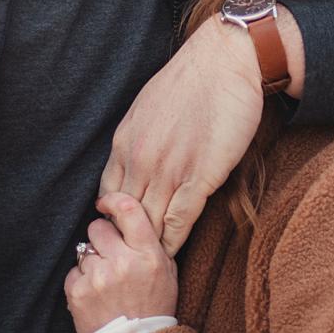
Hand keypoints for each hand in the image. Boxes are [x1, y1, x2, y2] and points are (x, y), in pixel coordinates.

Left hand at [63, 194, 177, 332]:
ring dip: (92, 263)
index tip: (106, 203)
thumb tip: (128, 215)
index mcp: (148, 254)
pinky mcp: (78, 292)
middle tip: (111, 257)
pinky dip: (81, 282)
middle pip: (98, 227)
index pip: (128, 209)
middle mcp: (122, 262)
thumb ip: (150, 242)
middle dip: (102, 239)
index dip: (113, 200)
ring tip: (106, 284)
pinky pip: (74, 273)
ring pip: (85, 251)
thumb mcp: (167, 271)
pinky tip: (95, 295)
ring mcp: (98, 278)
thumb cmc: (154, 306)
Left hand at [103, 19, 264, 254]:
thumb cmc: (192, 79)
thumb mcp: (148, 107)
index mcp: (125, 142)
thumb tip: (135, 155)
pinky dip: (173, 242)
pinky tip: (170, 257)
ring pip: (150, 224)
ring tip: (145, 272)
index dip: (112, 220)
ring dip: (147, 249)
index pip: (108, 194)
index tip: (116, 237)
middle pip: (124, 216)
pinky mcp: (200, 176)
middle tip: (125, 264)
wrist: (225, 60)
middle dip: (124, 241)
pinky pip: (180, 220)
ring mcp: (169, 170)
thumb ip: (139, 137)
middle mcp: (141, 160)